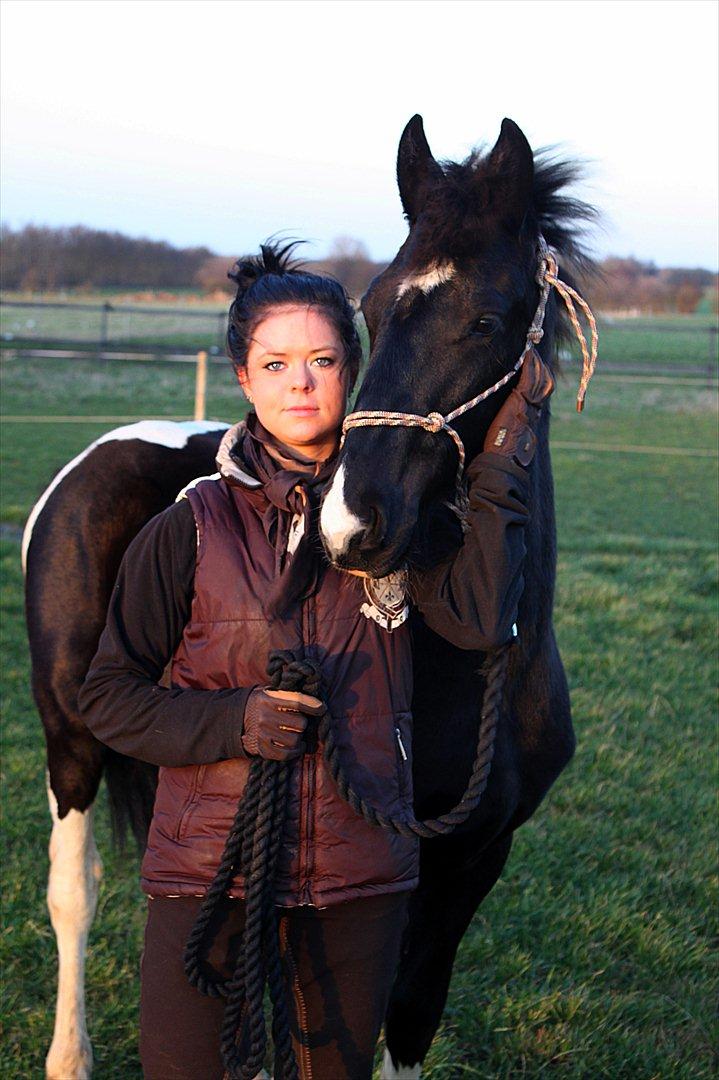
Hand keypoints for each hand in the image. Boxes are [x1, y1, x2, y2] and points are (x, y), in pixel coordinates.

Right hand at [241, 688, 324, 760]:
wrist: (236, 719)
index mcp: (269, 699)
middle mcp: (265, 716)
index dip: (313, 705)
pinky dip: (295, 751)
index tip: (322, 708)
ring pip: (295, 740)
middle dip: (303, 723)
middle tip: (299, 723)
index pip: (297, 701)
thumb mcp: (270, 692)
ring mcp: (263, 734)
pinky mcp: (262, 749)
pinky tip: (295, 746)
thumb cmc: (261, 704)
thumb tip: (315, 700)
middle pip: (300, 723)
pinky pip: (286, 754)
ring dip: (300, 738)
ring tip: (296, 734)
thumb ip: (288, 693)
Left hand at [484, 348, 554, 465]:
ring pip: (539, 378)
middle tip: (534, 353)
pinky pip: (528, 378)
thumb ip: (513, 427)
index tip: (538, 367)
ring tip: (530, 351)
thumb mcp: (512, 438)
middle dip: (540, 366)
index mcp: (533, 418)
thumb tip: (506, 424)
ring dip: (535, 362)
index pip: (543, 393)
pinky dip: (529, 364)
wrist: (503, 461)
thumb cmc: (502, 454)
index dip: (542, 378)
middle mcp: (535, 410)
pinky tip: (527, 354)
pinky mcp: (519, 401)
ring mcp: (528, 405)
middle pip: (545, 383)